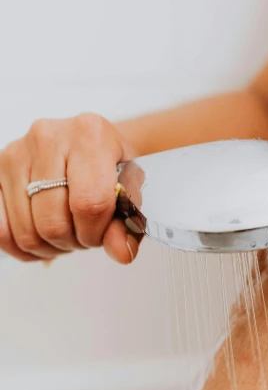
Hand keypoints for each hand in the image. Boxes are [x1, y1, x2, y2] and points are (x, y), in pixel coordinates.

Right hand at [0, 113, 139, 263]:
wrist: (92, 146)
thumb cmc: (112, 168)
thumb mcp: (131, 193)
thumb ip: (128, 225)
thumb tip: (121, 253)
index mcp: (89, 136)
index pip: (88, 205)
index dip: (96, 233)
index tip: (102, 234)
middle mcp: (47, 137)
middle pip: (53, 223)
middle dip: (73, 242)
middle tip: (84, 234)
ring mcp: (16, 153)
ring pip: (26, 232)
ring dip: (50, 247)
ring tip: (66, 232)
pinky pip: (0, 229)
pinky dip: (22, 247)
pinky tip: (42, 239)